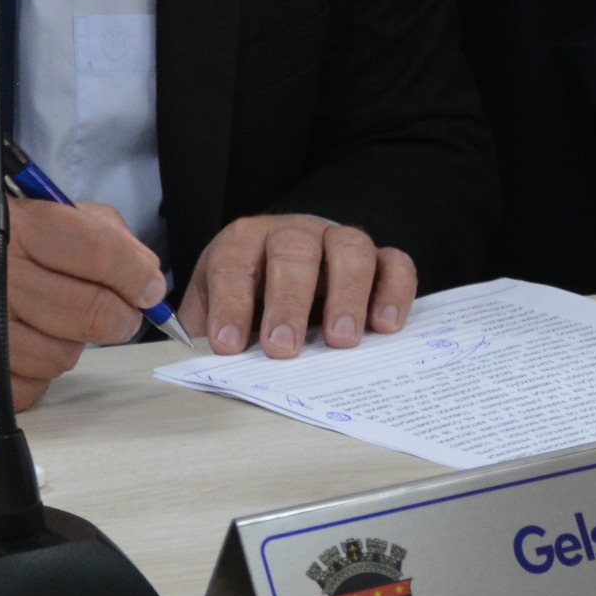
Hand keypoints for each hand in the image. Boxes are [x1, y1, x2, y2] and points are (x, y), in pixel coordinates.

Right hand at [0, 189, 163, 415]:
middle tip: (123, 312)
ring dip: (73, 342)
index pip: (96, 253)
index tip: (148, 284)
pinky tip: (15, 346)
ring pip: (67, 355)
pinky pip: (32, 388)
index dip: (136, 273)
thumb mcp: (2, 209)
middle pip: (92, 313)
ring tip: (48, 321)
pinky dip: (36, 371)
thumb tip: (139, 263)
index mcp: (1, 231)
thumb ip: (78, 224)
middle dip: (122, 315)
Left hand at [181, 214, 416, 359]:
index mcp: (244, 242)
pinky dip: (394, 291)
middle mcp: (294, 234)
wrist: (290, 275)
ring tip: (341, 341)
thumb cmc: (251, 300)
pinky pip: (395, 263)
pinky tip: (386, 325)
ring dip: (346, 295)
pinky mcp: (379, 259)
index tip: (229, 345)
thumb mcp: (216, 310)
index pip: (234, 265)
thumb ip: (209, 330)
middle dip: (288, 301)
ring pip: (349, 249)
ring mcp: (339, 242)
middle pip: (294, 252)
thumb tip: (200, 361)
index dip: (230, 304)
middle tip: (283, 347)